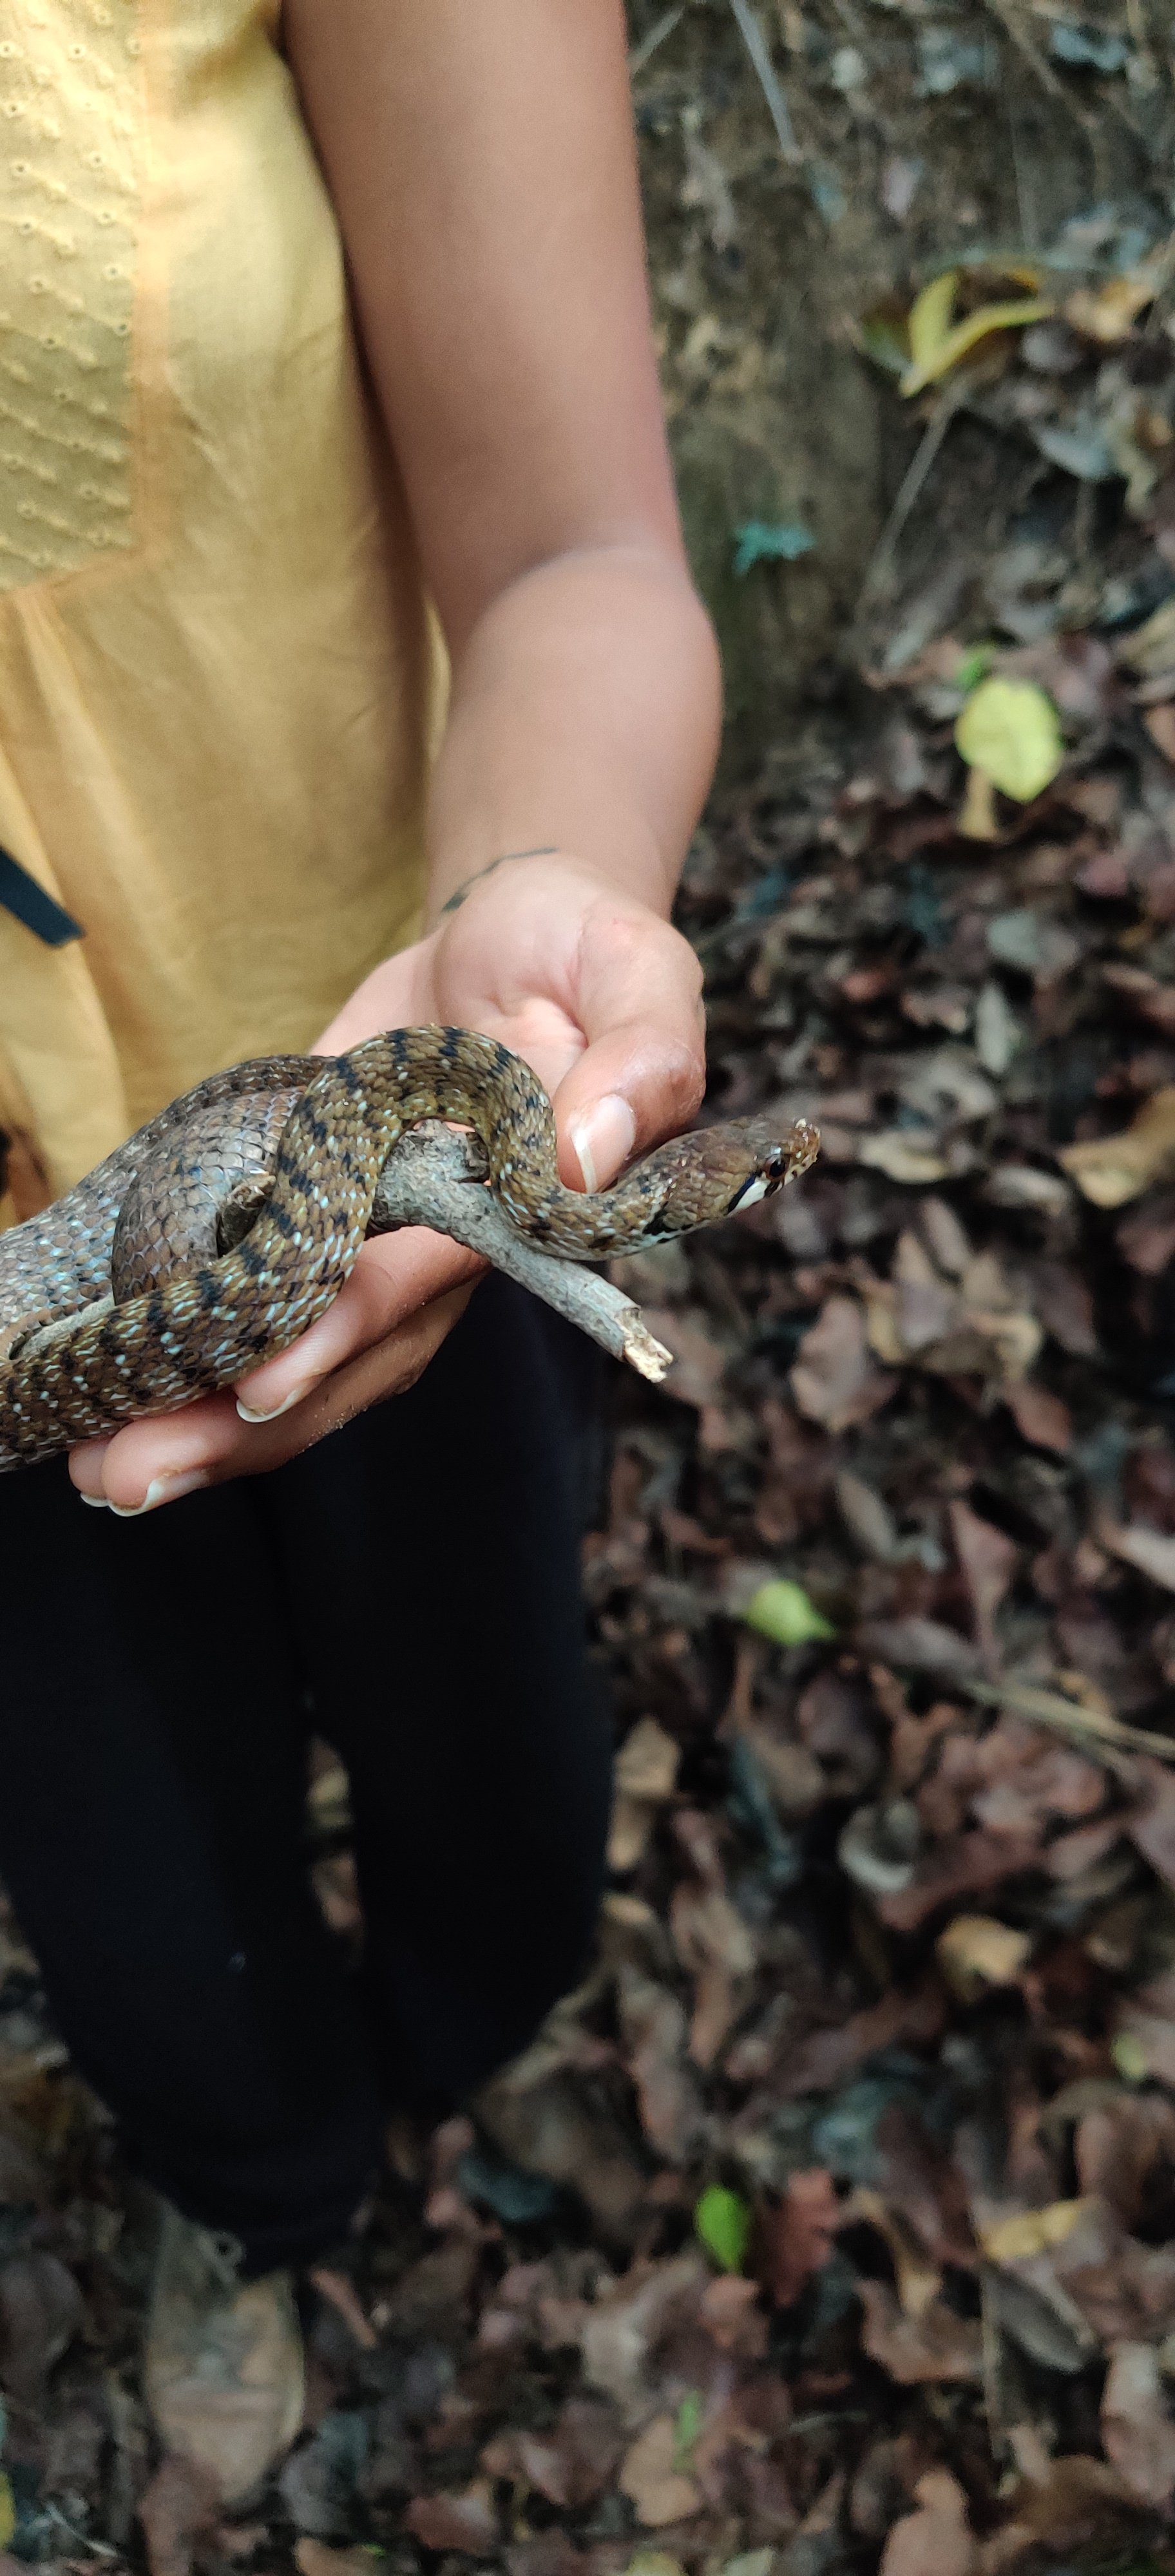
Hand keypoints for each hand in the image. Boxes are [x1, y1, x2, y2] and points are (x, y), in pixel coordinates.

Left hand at [68, 852, 703, 1511]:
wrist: (515, 930)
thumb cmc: (585, 950)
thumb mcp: (639, 971)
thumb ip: (642, 1057)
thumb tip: (582, 1156)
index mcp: (517, 1213)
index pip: (418, 1286)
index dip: (339, 1335)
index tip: (258, 1388)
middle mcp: (438, 1253)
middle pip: (339, 1358)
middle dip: (235, 1424)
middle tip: (125, 1474)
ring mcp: (373, 1246)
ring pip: (292, 1356)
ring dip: (199, 1416)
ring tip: (102, 1465)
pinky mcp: (314, 1213)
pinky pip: (253, 1299)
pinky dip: (192, 1349)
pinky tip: (117, 1391)